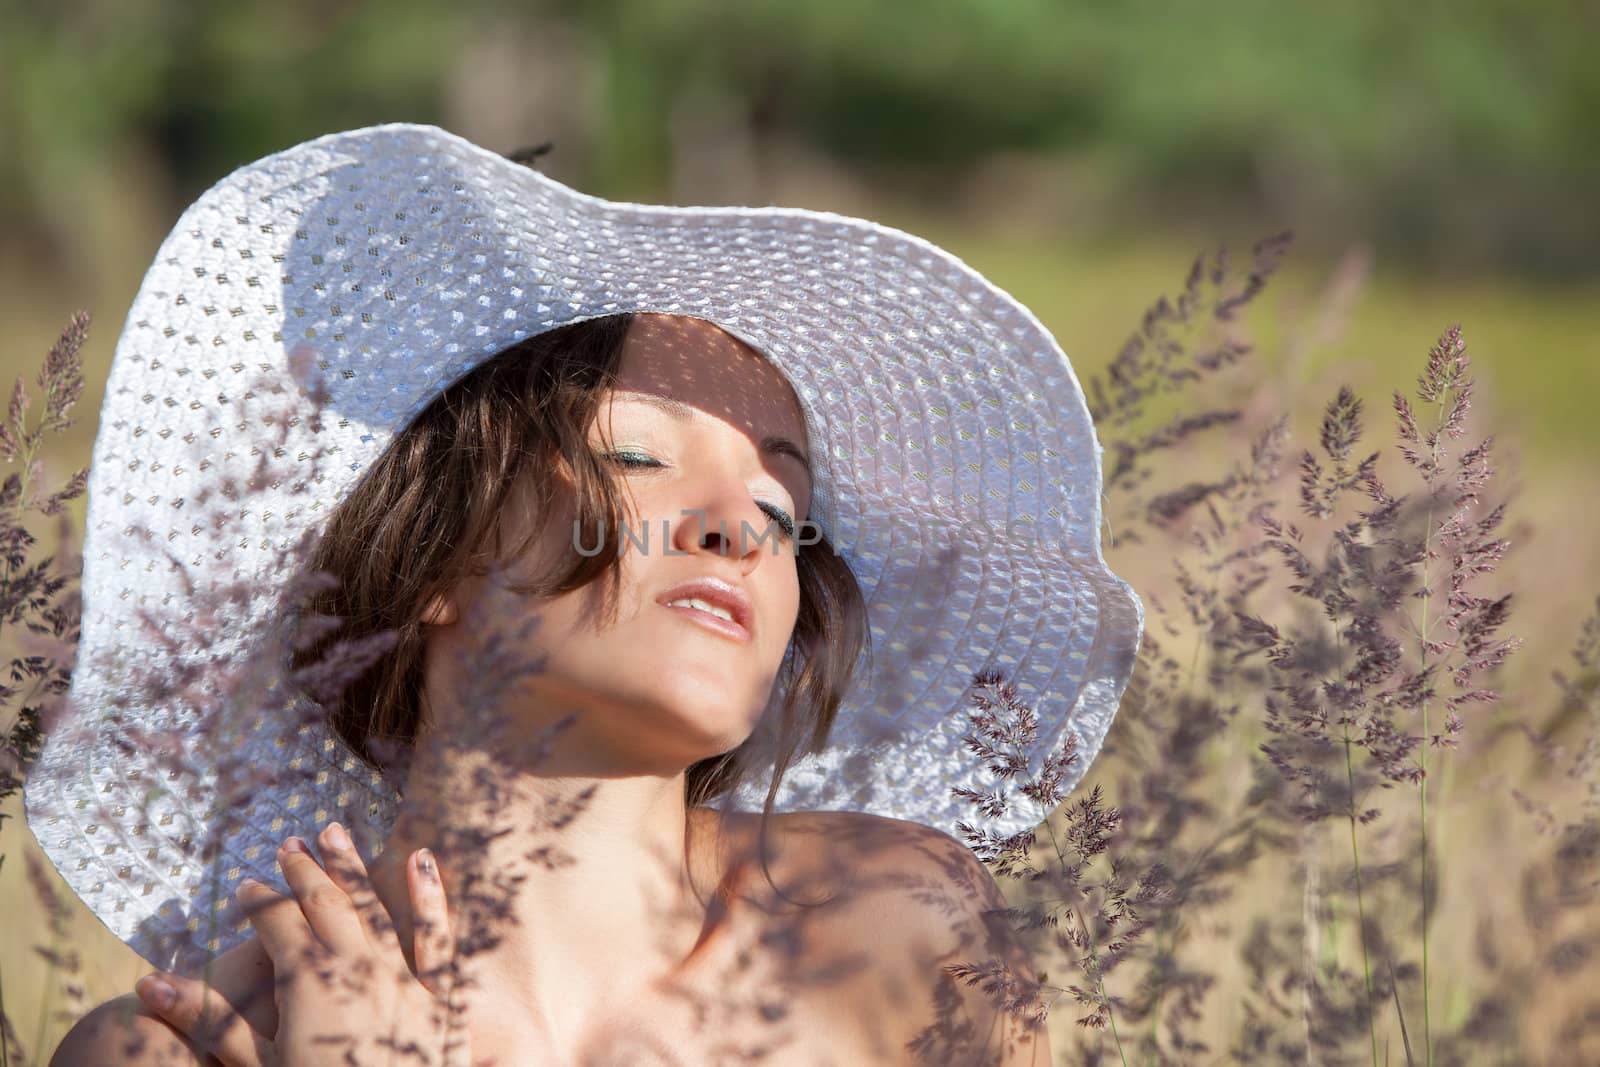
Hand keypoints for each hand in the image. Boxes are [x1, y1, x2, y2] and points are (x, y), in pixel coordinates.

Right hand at [134, 822, 465, 1066]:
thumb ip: (210, 1022)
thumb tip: (148, 986)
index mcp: (308, 983)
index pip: (278, 924)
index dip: (260, 903)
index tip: (246, 888)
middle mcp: (357, 969)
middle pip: (326, 903)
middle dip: (304, 871)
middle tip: (289, 845)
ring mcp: (404, 979)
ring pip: (376, 909)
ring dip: (353, 869)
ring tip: (335, 834)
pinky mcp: (442, 998)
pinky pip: (438, 937)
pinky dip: (429, 895)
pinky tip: (422, 860)